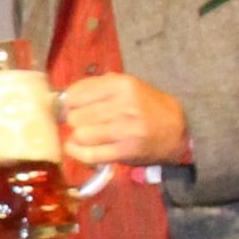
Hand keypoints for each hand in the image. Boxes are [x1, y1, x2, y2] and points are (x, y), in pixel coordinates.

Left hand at [56, 71, 190, 167]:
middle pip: (75, 116)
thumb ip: (96, 87)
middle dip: (73, 121)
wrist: (177, 129)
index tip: (69, 108)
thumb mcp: (126, 86)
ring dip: (77, 137)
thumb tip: (61, 98)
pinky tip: (77, 148)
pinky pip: (90, 154)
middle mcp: (124, 105)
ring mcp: (126, 129)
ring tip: (84, 136)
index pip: (76, 94)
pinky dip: (78, 153)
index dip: (67, 103)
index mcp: (122, 84)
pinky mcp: (126, 151)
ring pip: (81, 135)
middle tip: (80, 123)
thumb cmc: (146, 105)